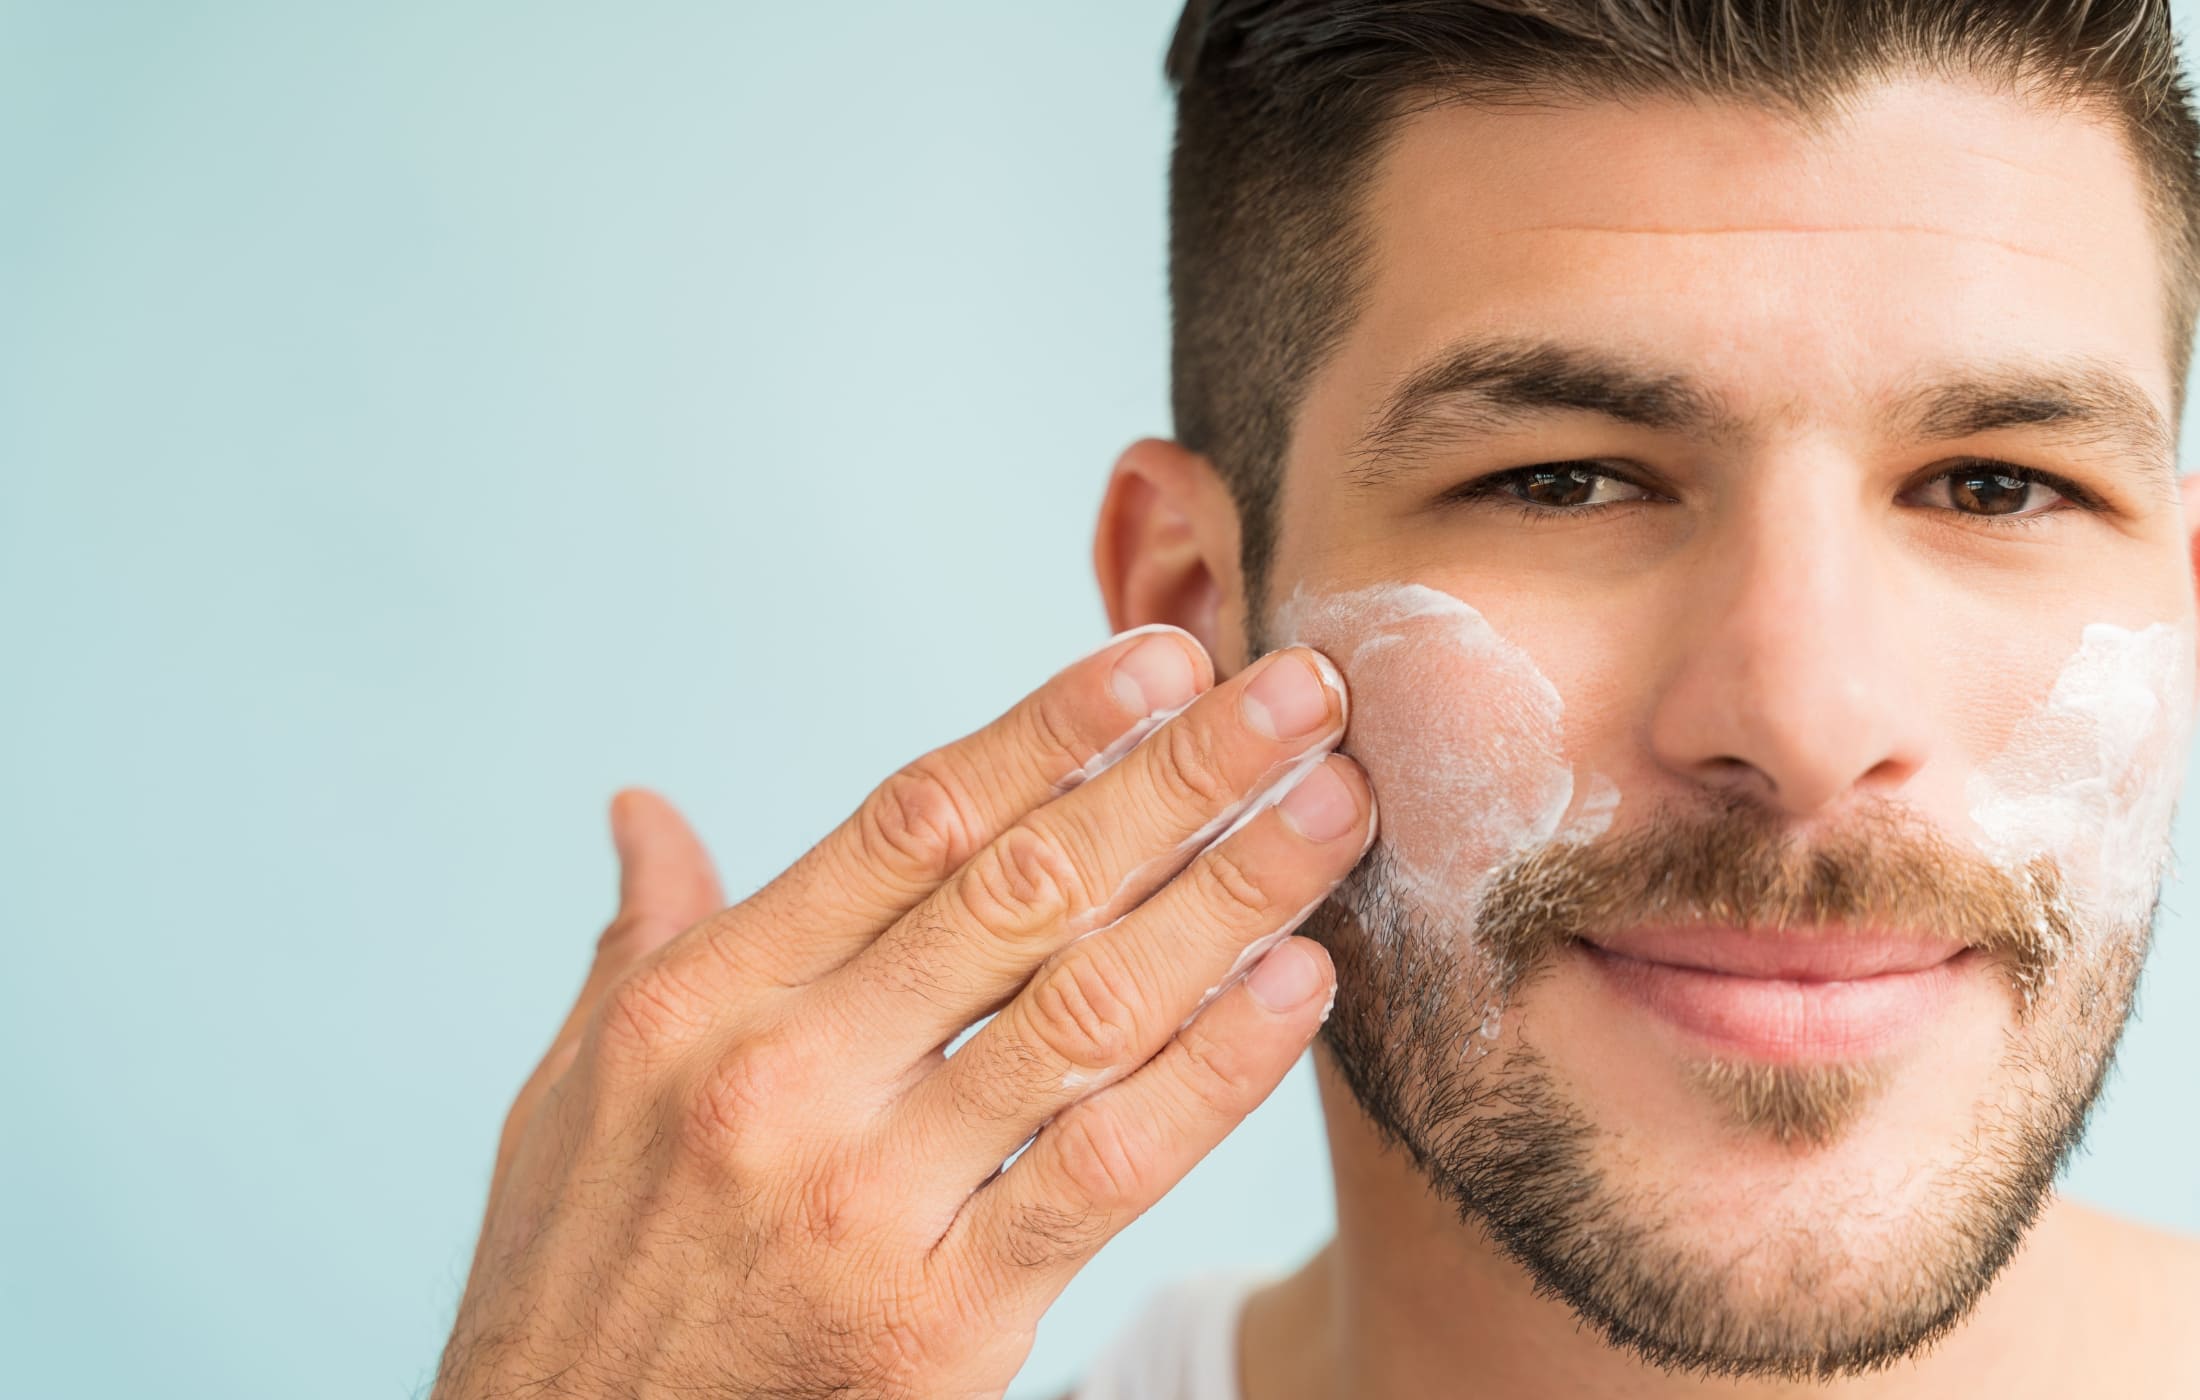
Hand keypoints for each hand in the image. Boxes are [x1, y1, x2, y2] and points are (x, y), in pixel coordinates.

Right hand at [433, 628, 1373, 1398]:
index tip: (1162, 659)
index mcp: (700, 996)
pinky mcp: (937, 1321)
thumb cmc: (581, 1269)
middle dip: (1178, 777)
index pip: (911, 820)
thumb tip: (643, 808)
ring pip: (1084, 1009)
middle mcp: (782, 1075)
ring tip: (1334, 811)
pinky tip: (1298, 986)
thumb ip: (638, 938)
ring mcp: (863, 1197)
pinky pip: (1105, 1171)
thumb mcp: (573, 1090)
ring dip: (1229, 895)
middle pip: (1020, 888)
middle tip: (1300, 697)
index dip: (1052, 729)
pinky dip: (1214, 1072)